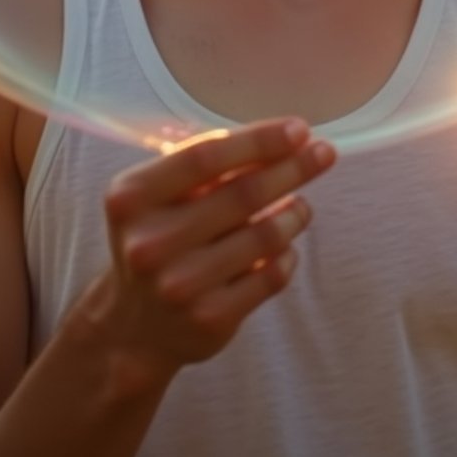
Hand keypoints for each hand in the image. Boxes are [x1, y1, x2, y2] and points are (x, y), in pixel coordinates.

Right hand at [78, 118, 335, 383]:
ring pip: (265, 236)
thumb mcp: (155, 196)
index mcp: (132, 198)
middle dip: (293, 168)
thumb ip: (202, 167)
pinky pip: (271, 276)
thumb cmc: (154, 239)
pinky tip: (286, 245)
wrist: (133, 328)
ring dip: (295, 214)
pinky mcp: (210, 320)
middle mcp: (151, 242)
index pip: (205, 157)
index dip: (258, 140)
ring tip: (301, 205)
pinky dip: (287, 254)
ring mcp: (181, 285)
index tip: (299, 129)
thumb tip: (279, 138)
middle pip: (242, 193)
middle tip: (324, 153)